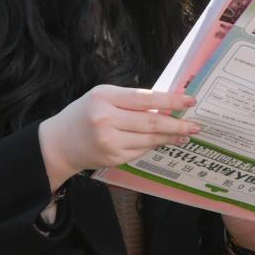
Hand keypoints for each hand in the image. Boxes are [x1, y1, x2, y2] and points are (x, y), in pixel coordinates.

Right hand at [38, 85, 199, 191]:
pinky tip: (166, 141)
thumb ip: (130, 99)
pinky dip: (155, 144)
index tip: (190, 101)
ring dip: (170, 136)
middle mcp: (106, 119)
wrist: (59, 143)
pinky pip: (141, 150)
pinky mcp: (113, 158)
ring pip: (149, 139)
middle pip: (150, 121)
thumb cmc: (84, 113)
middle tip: (196, 125)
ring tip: (186, 133)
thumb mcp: (103, 96)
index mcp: (105, 97)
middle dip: (177, 124)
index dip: (170, 99)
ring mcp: (110, 141)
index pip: (145, 98)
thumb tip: (166, 103)